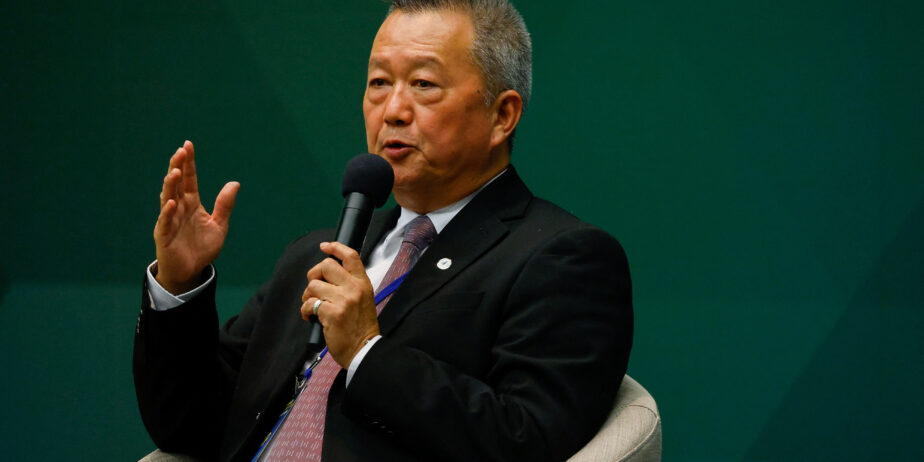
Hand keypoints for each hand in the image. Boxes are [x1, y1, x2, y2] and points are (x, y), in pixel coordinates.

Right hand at [153, 140, 239, 293]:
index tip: (188, 145)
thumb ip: (224, 205)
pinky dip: (168, 212)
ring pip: (168, 198)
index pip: (189, 180)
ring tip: (176, 172)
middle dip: (178, 167)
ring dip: (171, 185)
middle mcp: (179, 208)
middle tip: (180, 151)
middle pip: (177, 184)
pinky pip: (165, 221)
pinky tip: (172, 202)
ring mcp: (170, 220)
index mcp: (192, 204)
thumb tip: (235, 183)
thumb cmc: (202, 248)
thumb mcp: (219, 225)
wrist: (191, 271)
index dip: (189, 163)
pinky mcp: (164, 234)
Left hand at [301, 242, 379, 367]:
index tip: (324, 246)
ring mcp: (343, 300)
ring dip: (308, 296)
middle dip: (314, 274)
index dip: (335, 247)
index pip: (350, 256)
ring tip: (312, 306)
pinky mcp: (331, 313)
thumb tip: (328, 274)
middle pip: (326, 266)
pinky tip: (310, 317)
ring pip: (314, 285)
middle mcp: (354, 288)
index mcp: (363, 283)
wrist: (364, 349)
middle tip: (314, 288)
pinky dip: (305, 310)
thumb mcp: (364, 299)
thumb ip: (350, 285)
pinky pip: (309, 303)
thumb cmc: (361, 327)